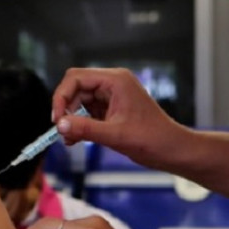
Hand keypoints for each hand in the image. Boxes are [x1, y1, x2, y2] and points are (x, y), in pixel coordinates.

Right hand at [51, 67, 185, 169]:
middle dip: (65, 108)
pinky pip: (88, 111)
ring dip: (71, 118)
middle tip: (61, 130)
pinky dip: (80, 124)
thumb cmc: (151, 139)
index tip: (57, 119)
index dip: (61, 96)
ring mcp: (112, 96)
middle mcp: (112, 83)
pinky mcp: (112, 108)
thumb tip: (59, 125)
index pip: (76, 78)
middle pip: (76, 87)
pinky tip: (76, 139)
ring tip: (69, 139)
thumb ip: (85, 129)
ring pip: (80, 100)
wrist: (172, 150)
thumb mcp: (115, 135)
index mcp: (115, 81)